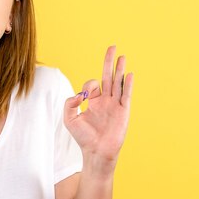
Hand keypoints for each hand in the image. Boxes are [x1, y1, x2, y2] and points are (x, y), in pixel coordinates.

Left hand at [63, 45, 133, 163]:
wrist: (96, 151)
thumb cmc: (83, 137)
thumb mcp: (69, 119)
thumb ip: (69, 103)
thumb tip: (80, 95)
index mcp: (94, 101)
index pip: (92, 85)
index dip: (87, 87)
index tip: (83, 99)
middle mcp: (106, 100)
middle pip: (108, 76)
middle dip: (109, 62)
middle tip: (112, 47)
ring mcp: (115, 105)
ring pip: (118, 82)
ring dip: (119, 69)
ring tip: (122, 56)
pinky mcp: (123, 111)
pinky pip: (126, 95)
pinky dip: (127, 84)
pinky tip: (129, 74)